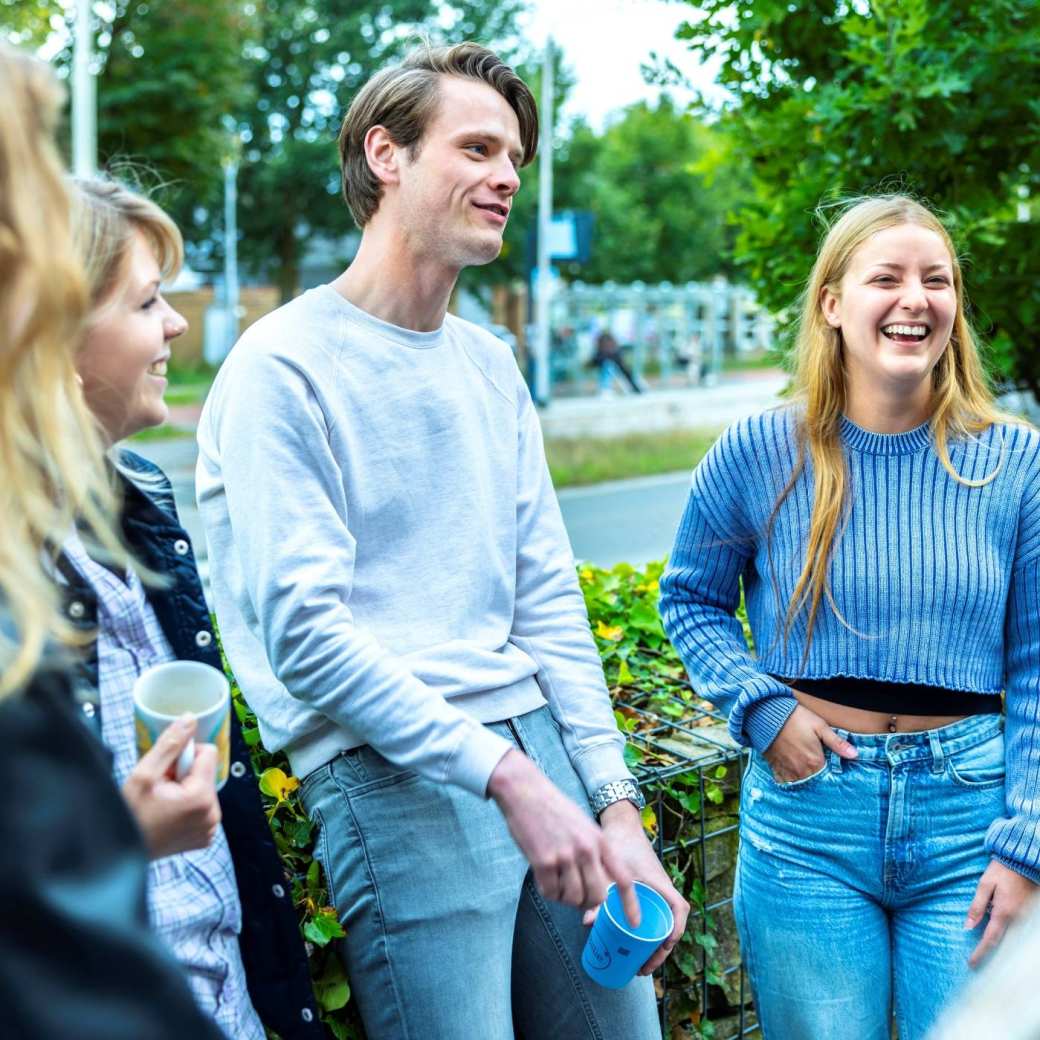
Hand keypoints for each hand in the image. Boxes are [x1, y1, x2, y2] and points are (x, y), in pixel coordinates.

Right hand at [122, 714, 220, 858]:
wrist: (117, 853)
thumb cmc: (128, 815)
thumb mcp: (144, 774)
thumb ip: (170, 745)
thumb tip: (190, 719)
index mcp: (202, 798)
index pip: (208, 753)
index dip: (185, 756)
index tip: (166, 770)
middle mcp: (213, 814)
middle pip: (206, 771)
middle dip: (183, 774)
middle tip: (159, 790)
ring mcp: (211, 828)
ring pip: (204, 787)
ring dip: (184, 789)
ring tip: (161, 803)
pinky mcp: (205, 837)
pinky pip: (203, 806)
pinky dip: (187, 805)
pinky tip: (167, 814)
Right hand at [488, 750, 632, 915]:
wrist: (525, 791)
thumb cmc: (554, 809)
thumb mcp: (584, 826)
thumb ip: (594, 852)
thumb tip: (600, 884)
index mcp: (600, 840)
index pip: (623, 878)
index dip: (630, 904)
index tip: (635, 923)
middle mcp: (586, 850)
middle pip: (597, 896)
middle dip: (587, 902)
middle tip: (576, 894)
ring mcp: (565, 856)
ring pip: (573, 898)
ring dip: (564, 897)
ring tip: (556, 879)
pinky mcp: (543, 861)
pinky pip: (551, 893)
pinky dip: (548, 891)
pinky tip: (544, 876)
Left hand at [582, 800, 689, 973]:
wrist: (621, 824)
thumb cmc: (618, 843)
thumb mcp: (609, 868)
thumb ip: (599, 891)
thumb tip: (588, 922)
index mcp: (660, 882)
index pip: (679, 908)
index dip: (675, 930)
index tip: (663, 947)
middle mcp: (662, 888)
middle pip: (671, 924)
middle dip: (660, 950)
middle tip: (642, 969)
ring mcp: (655, 890)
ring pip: (662, 923)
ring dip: (654, 945)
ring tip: (637, 965)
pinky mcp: (646, 891)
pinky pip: (653, 915)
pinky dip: (647, 932)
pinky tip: (631, 945)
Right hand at [764, 704, 857, 782]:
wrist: (768, 714)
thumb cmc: (796, 718)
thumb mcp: (820, 726)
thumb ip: (837, 743)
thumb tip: (855, 754)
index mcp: (815, 762)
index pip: (828, 778)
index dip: (831, 777)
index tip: (834, 777)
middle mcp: (801, 770)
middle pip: (814, 783)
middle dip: (818, 781)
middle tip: (821, 778)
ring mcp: (787, 770)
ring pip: (799, 784)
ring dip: (804, 782)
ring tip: (808, 777)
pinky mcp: (776, 767)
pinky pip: (784, 782)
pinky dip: (789, 781)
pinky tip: (792, 776)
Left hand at [965, 858, 1038, 968]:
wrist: (1023, 861)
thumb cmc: (1001, 871)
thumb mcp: (984, 885)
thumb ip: (976, 906)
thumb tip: (967, 926)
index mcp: (1004, 913)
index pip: (990, 939)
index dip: (980, 953)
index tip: (971, 963)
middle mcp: (1017, 919)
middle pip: (1001, 942)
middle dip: (988, 953)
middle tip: (975, 961)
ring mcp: (1024, 918)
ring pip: (1009, 937)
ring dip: (996, 945)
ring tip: (982, 953)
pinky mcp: (1027, 915)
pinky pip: (1015, 930)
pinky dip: (1004, 936)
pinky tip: (995, 937)